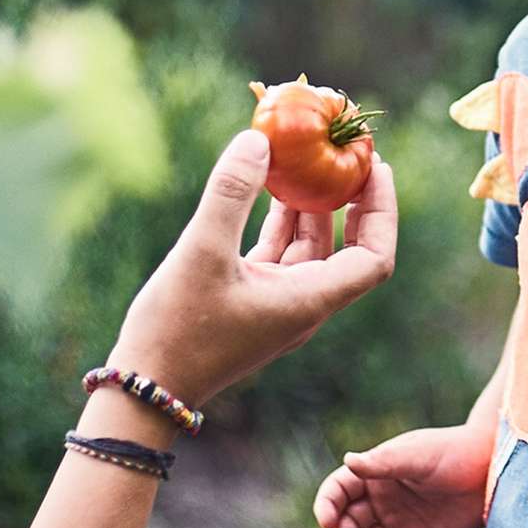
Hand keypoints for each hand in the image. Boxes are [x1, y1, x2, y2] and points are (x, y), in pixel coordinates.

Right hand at [110, 129, 397, 406]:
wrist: (145, 389)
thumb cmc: (176, 329)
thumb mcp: (202, 252)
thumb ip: (231, 194)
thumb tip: (259, 139)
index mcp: (309, 301)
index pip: (374, 258)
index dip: (382, 211)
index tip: (375, 167)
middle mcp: (303, 304)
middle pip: (350, 248)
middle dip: (354, 201)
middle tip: (350, 154)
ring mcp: (278, 304)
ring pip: (311, 248)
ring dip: (313, 206)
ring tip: (309, 157)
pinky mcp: (251, 301)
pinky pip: (280, 255)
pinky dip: (281, 222)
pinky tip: (269, 187)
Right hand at [313, 425, 491, 527]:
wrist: (493, 471)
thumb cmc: (453, 453)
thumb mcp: (416, 455)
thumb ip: (383, 463)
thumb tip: (348, 460)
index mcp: (373, 476)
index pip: (337, 493)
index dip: (326, 507)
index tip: (327, 521)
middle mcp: (380, 503)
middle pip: (348, 526)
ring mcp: (399, 525)